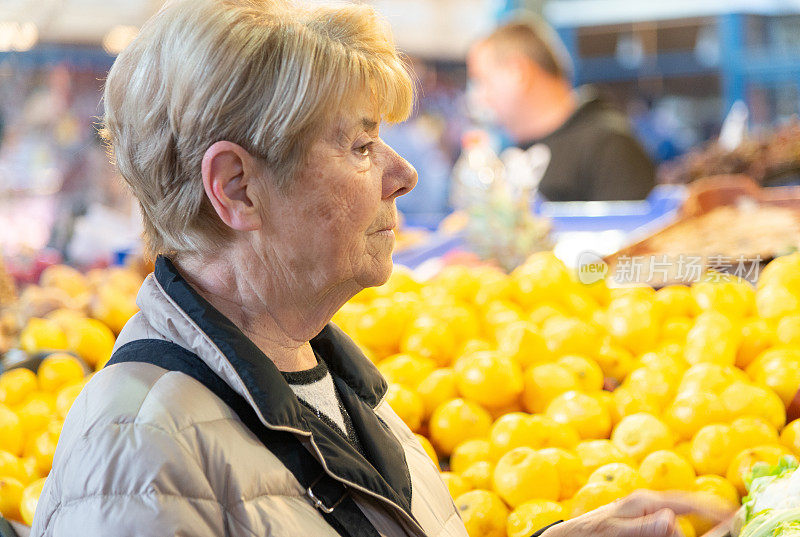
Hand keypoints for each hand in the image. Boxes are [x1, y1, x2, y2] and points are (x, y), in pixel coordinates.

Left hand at [542, 490, 734, 536]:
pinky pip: (666, 524)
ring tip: (705, 529)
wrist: (569, 535)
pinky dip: (679, 527)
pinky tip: (682, 532)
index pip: (687, 500)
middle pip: (687, 509)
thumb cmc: (589, 531)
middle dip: (704, 517)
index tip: (736, 515)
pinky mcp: (641, 522)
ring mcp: (644, 512)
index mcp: (645, 500)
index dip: (713, 507)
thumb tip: (674, 521)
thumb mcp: (615, 530)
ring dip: (692, 523)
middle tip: (729, 523)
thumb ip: (644, 526)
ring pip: (678, 518)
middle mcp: (648, 503)